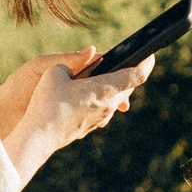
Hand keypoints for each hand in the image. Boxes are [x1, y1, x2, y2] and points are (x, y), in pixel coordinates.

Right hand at [0, 46, 152, 183]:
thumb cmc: (48, 102)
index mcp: (105, 88)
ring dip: (112, 88)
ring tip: (99, 77)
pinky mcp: (91, 126)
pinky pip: (102, 109)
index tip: (150, 55)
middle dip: (127, 74)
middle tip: (122, 62)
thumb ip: (71, 62)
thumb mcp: (55, 71)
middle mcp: (108, 104)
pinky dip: (100, 99)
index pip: (136, 75)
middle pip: (128, 87)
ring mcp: (101, 118)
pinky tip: (85, 95)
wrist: (40, 136)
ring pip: (115, 99)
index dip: (146, 63)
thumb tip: (82, 62)